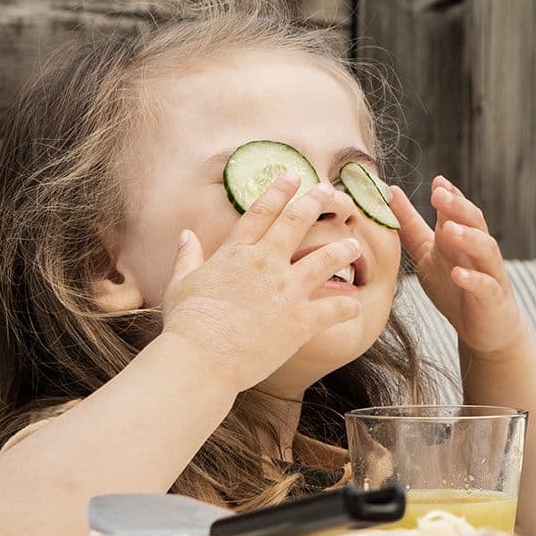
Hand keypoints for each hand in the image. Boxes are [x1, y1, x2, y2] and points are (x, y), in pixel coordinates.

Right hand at [162, 173, 361, 391]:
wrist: (202, 358)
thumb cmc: (187, 324)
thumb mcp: (180, 284)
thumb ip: (186, 257)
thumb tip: (185, 234)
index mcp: (236, 254)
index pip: (261, 212)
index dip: (279, 190)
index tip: (293, 176)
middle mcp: (265, 264)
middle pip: (297, 222)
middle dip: (316, 202)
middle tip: (330, 192)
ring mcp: (286, 290)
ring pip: (327, 258)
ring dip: (343, 249)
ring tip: (354, 245)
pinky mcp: (301, 320)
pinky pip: (336, 308)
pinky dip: (349, 306)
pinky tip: (356, 305)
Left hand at [390, 177, 525, 357]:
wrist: (482, 329)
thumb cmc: (453, 287)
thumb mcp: (427, 253)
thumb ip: (411, 226)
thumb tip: (391, 193)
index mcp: (461, 240)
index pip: (458, 212)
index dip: (450, 196)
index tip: (437, 181)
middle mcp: (478, 252)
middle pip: (474, 223)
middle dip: (458, 207)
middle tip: (439, 195)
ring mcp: (489, 274)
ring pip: (485, 250)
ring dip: (469, 238)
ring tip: (450, 229)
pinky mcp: (493, 300)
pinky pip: (486, 286)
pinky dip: (473, 279)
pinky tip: (458, 274)